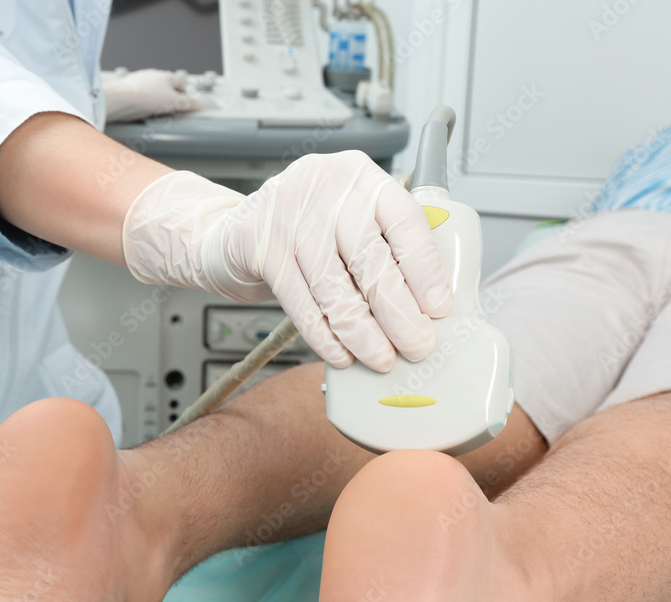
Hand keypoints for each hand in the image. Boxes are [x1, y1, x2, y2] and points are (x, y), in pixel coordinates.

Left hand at [103, 69, 201, 122]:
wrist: (120, 99)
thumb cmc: (147, 98)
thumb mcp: (173, 102)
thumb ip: (188, 103)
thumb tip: (201, 102)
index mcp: (165, 76)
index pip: (180, 82)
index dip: (185, 94)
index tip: (186, 104)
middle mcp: (151, 76)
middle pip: (166, 87)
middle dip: (170, 98)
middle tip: (172, 111)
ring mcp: (138, 81)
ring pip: (152, 91)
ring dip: (156, 101)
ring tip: (156, 114)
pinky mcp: (127, 90)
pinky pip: (139, 96)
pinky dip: (143, 104)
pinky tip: (141, 113)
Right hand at [121, 151, 451, 370]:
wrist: (231, 234)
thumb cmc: (302, 232)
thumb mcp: (346, 221)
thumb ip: (383, 246)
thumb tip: (428, 304)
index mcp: (359, 175)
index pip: (404, 220)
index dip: (425, 269)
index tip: (439, 308)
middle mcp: (325, 186)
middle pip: (371, 259)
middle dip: (399, 313)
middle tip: (417, 345)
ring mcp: (287, 213)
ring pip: (335, 287)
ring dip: (362, 333)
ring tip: (380, 358)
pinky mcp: (258, 244)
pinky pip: (300, 302)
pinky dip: (324, 335)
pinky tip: (340, 354)